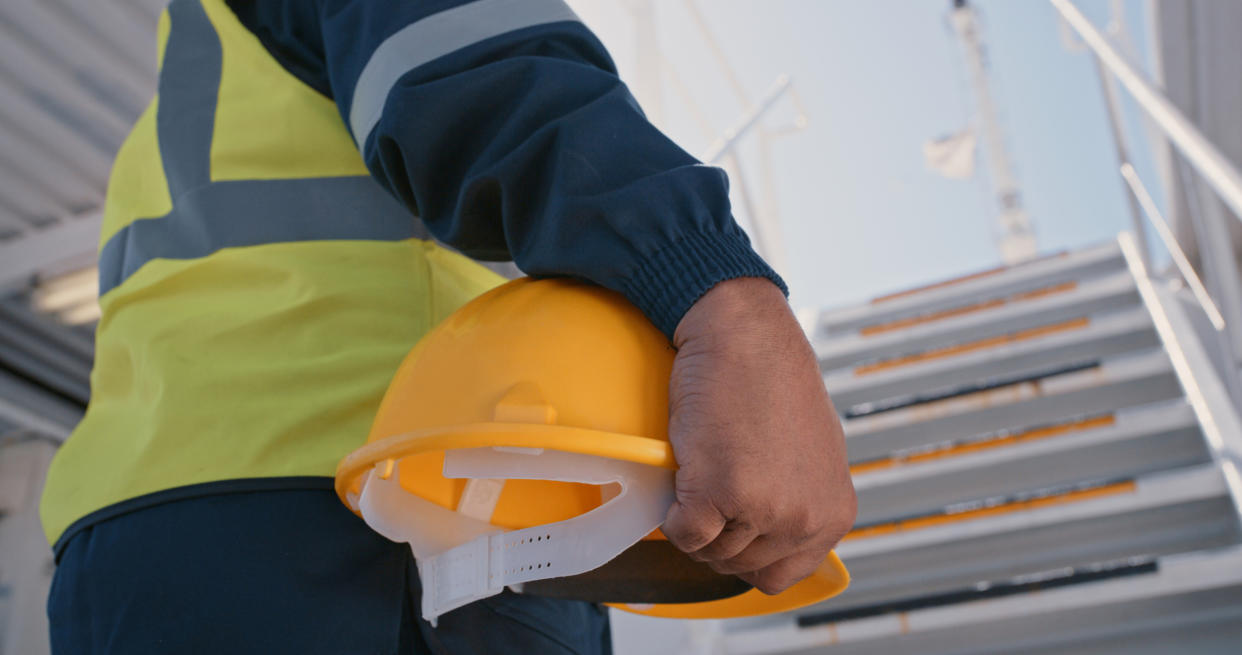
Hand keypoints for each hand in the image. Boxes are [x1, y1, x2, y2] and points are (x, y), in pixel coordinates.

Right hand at [663, 277, 855, 593]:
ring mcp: (765, 508)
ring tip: (701, 473)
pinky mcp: (720, 493)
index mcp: (834, 512)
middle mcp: (806, 517)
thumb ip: (800, 498)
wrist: (742, 334)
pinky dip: (671, 514)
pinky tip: (682, 476)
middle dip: (717, 537)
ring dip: (694, 521)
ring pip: (710, 552)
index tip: (732, 526)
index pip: (783, 573)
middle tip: (710, 491)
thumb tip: (773, 530)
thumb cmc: (770, 379)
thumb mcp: (810, 453)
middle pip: (743, 567)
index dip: (748, 554)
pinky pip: (684, 534)